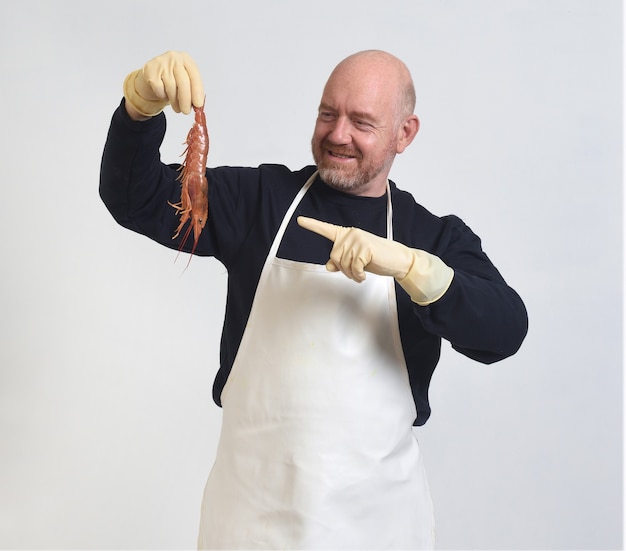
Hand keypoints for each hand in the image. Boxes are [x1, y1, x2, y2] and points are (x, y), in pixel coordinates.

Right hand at [123, 51, 203, 118]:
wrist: (154, 75)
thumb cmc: (173, 79)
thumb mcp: (186, 82)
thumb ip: (193, 91)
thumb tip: (198, 106)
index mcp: (186, 60)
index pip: (194, 76)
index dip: (197, 91)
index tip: (198, 104)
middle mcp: (174, 58)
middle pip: (183, 82)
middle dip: (185, 100)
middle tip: (186, 111)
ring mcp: (161, 62)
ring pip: (171, 87)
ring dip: (175, 101)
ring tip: (177, 107)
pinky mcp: (150, 70)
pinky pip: (159, 88)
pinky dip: (162, 95)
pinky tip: (164, 94)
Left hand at [297, 216, 453, 304]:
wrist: (398, 260)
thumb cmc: (377, 258)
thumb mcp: (355, 260)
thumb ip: (341, 261)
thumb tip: (328, 266)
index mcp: (346, 234)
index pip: (327, 229)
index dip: (312, 225)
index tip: (300, 220)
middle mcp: (350, 233)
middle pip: (334, 257)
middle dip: (344, 269)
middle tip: (356, 271)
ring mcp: (357, 239)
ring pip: (343, 264)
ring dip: (351, 274)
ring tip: (362, 272)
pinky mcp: (365, 248)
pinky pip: (353, 268)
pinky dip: (358, 275)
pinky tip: (364, 274)